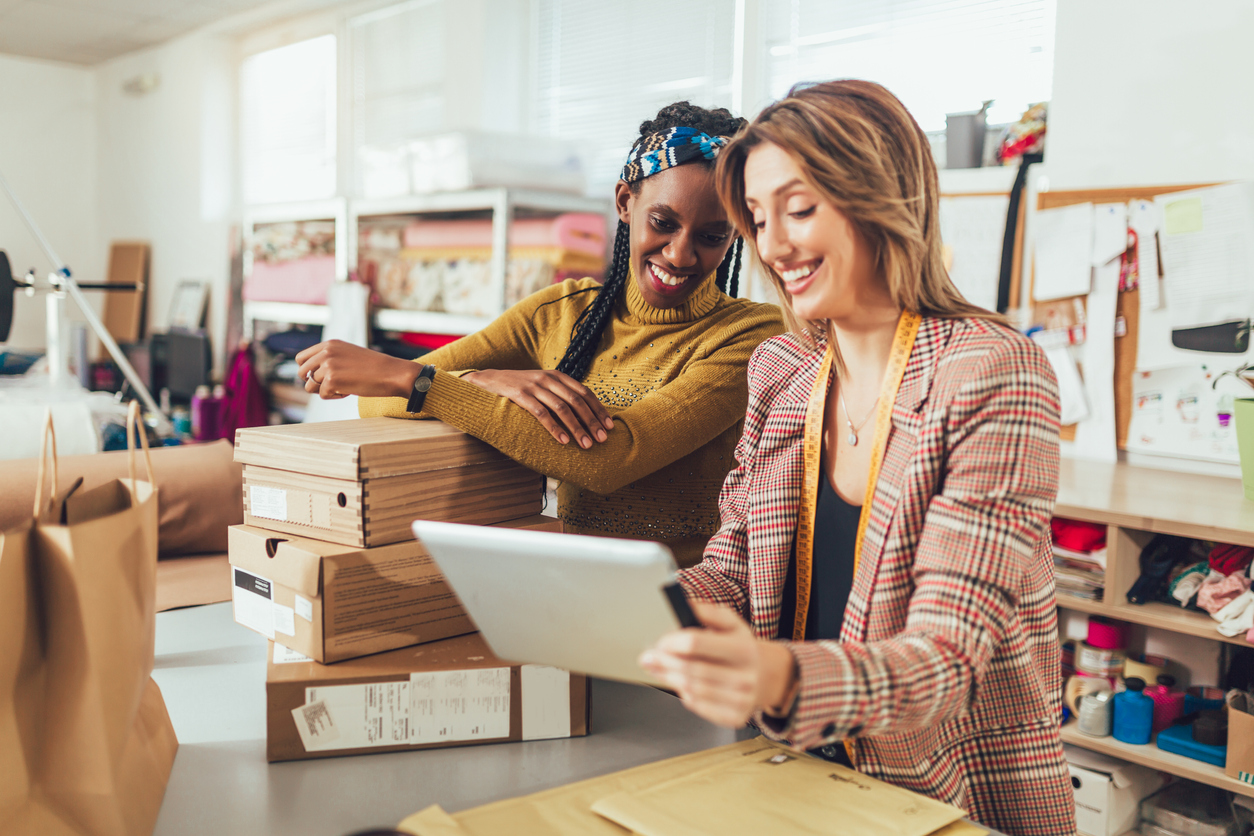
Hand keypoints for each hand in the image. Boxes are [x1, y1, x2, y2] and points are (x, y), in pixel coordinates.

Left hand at [295, 340, 420, 400]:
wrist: (393, 373)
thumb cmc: (374, 368)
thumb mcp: (349, 355)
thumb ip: (330, 359)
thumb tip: (309, 376)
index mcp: (329, 344)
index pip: (301, 358)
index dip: (308, 371)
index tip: (322, 378)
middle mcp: (326, 352)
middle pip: (302, 373)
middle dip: (313, 383)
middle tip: (332, 386)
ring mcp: (328, 365)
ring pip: (310, 386)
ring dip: (325, 391)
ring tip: (344, 388)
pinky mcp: (331, 380)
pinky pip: (323, 395)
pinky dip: (335, 397)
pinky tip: (350, 391)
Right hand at [461, 369, 613, 447]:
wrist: (488, 380)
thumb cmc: (520, 388)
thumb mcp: (542, 386)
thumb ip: (560, 395)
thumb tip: (585, 416)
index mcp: (557, 376)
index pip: (585, 393)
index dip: (599, 410)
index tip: (609, 427)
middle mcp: (548, 379)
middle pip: (577, 401)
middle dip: (592, 421)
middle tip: (601, 439)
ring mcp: (534, 386)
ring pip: (562, 409)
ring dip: (577, 428)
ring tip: (586, 444)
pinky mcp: (520, 396)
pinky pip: (541, 414)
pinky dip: (554, 428)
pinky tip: (564, 441)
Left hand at [638, 601, 797, 728]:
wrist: (768, 677)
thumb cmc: (742, 648)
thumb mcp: (732, 623)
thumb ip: (708, 612)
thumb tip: (685, 604)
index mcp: (743, 649)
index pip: (695, 642)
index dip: (671, 641)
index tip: (659, 641)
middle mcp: (744, 676)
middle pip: (689, 668)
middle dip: (663, 661)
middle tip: (648, 657)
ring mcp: (740, 699)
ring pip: (690, 689)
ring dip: (667, 677)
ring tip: (657, 668)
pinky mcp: (734, 717)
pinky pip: (697, 705)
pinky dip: (683, 693)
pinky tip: (680, 683)